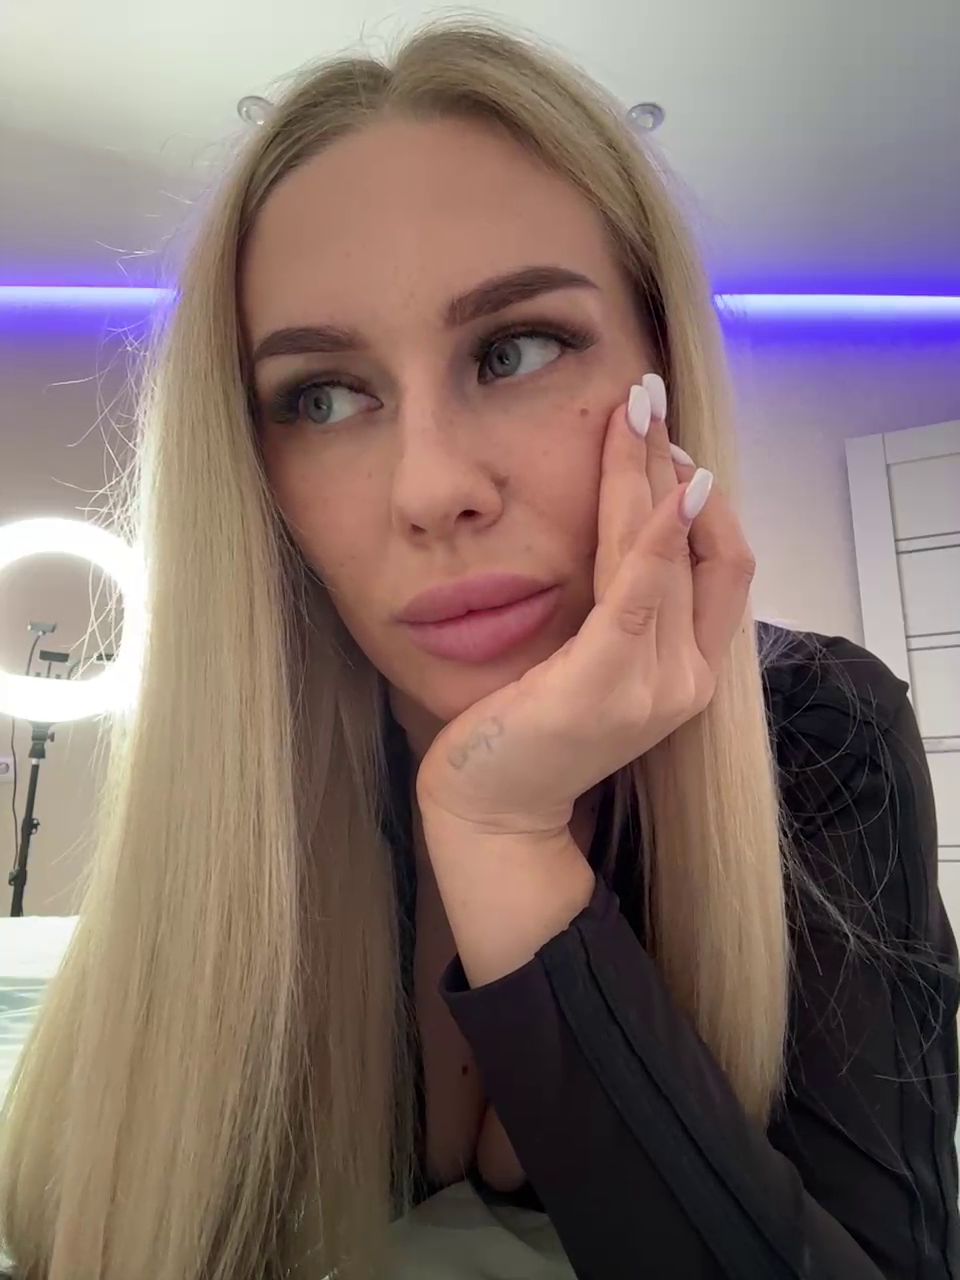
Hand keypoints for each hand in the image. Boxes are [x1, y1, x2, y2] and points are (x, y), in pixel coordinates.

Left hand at [416, 377, 756, 837]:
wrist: (496, 809)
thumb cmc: (534, 733)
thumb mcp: (593, 666)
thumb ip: (625, 615)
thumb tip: (631, 536)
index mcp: (689, 672)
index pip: (726, 567)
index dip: (711, 500)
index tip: (674, 444)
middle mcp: (687, 680)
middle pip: (700, 547)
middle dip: (673, 462)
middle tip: (649, 396)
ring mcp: (652, 687)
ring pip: (665, 554)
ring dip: (651, 473)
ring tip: (638, 411)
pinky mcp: (603, 685)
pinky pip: (639, 594)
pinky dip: (659, 534)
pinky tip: (665, 483)